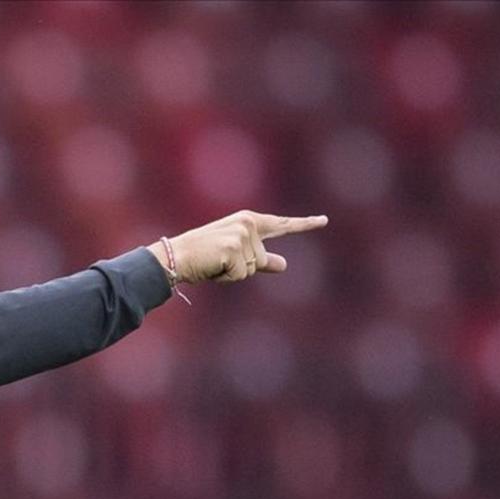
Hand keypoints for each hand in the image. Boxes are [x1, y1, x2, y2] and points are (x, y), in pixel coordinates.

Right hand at [148, 210, 327, 284]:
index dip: (304, 224)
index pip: (280, 225)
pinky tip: (213, 266)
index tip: (323, 220)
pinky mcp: (234, 247)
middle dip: (242, 268)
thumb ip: (262, 259)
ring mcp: (241, 234)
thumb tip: (285, 265)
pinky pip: (241, 274)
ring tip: (214, 263)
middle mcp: (247, 224)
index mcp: (248, 221)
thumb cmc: (203, 257)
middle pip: (261, 260)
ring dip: (233, 273)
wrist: (176, 257)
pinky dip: (226, 277)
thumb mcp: (236, 256)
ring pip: (251, 269)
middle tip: (219, 261)